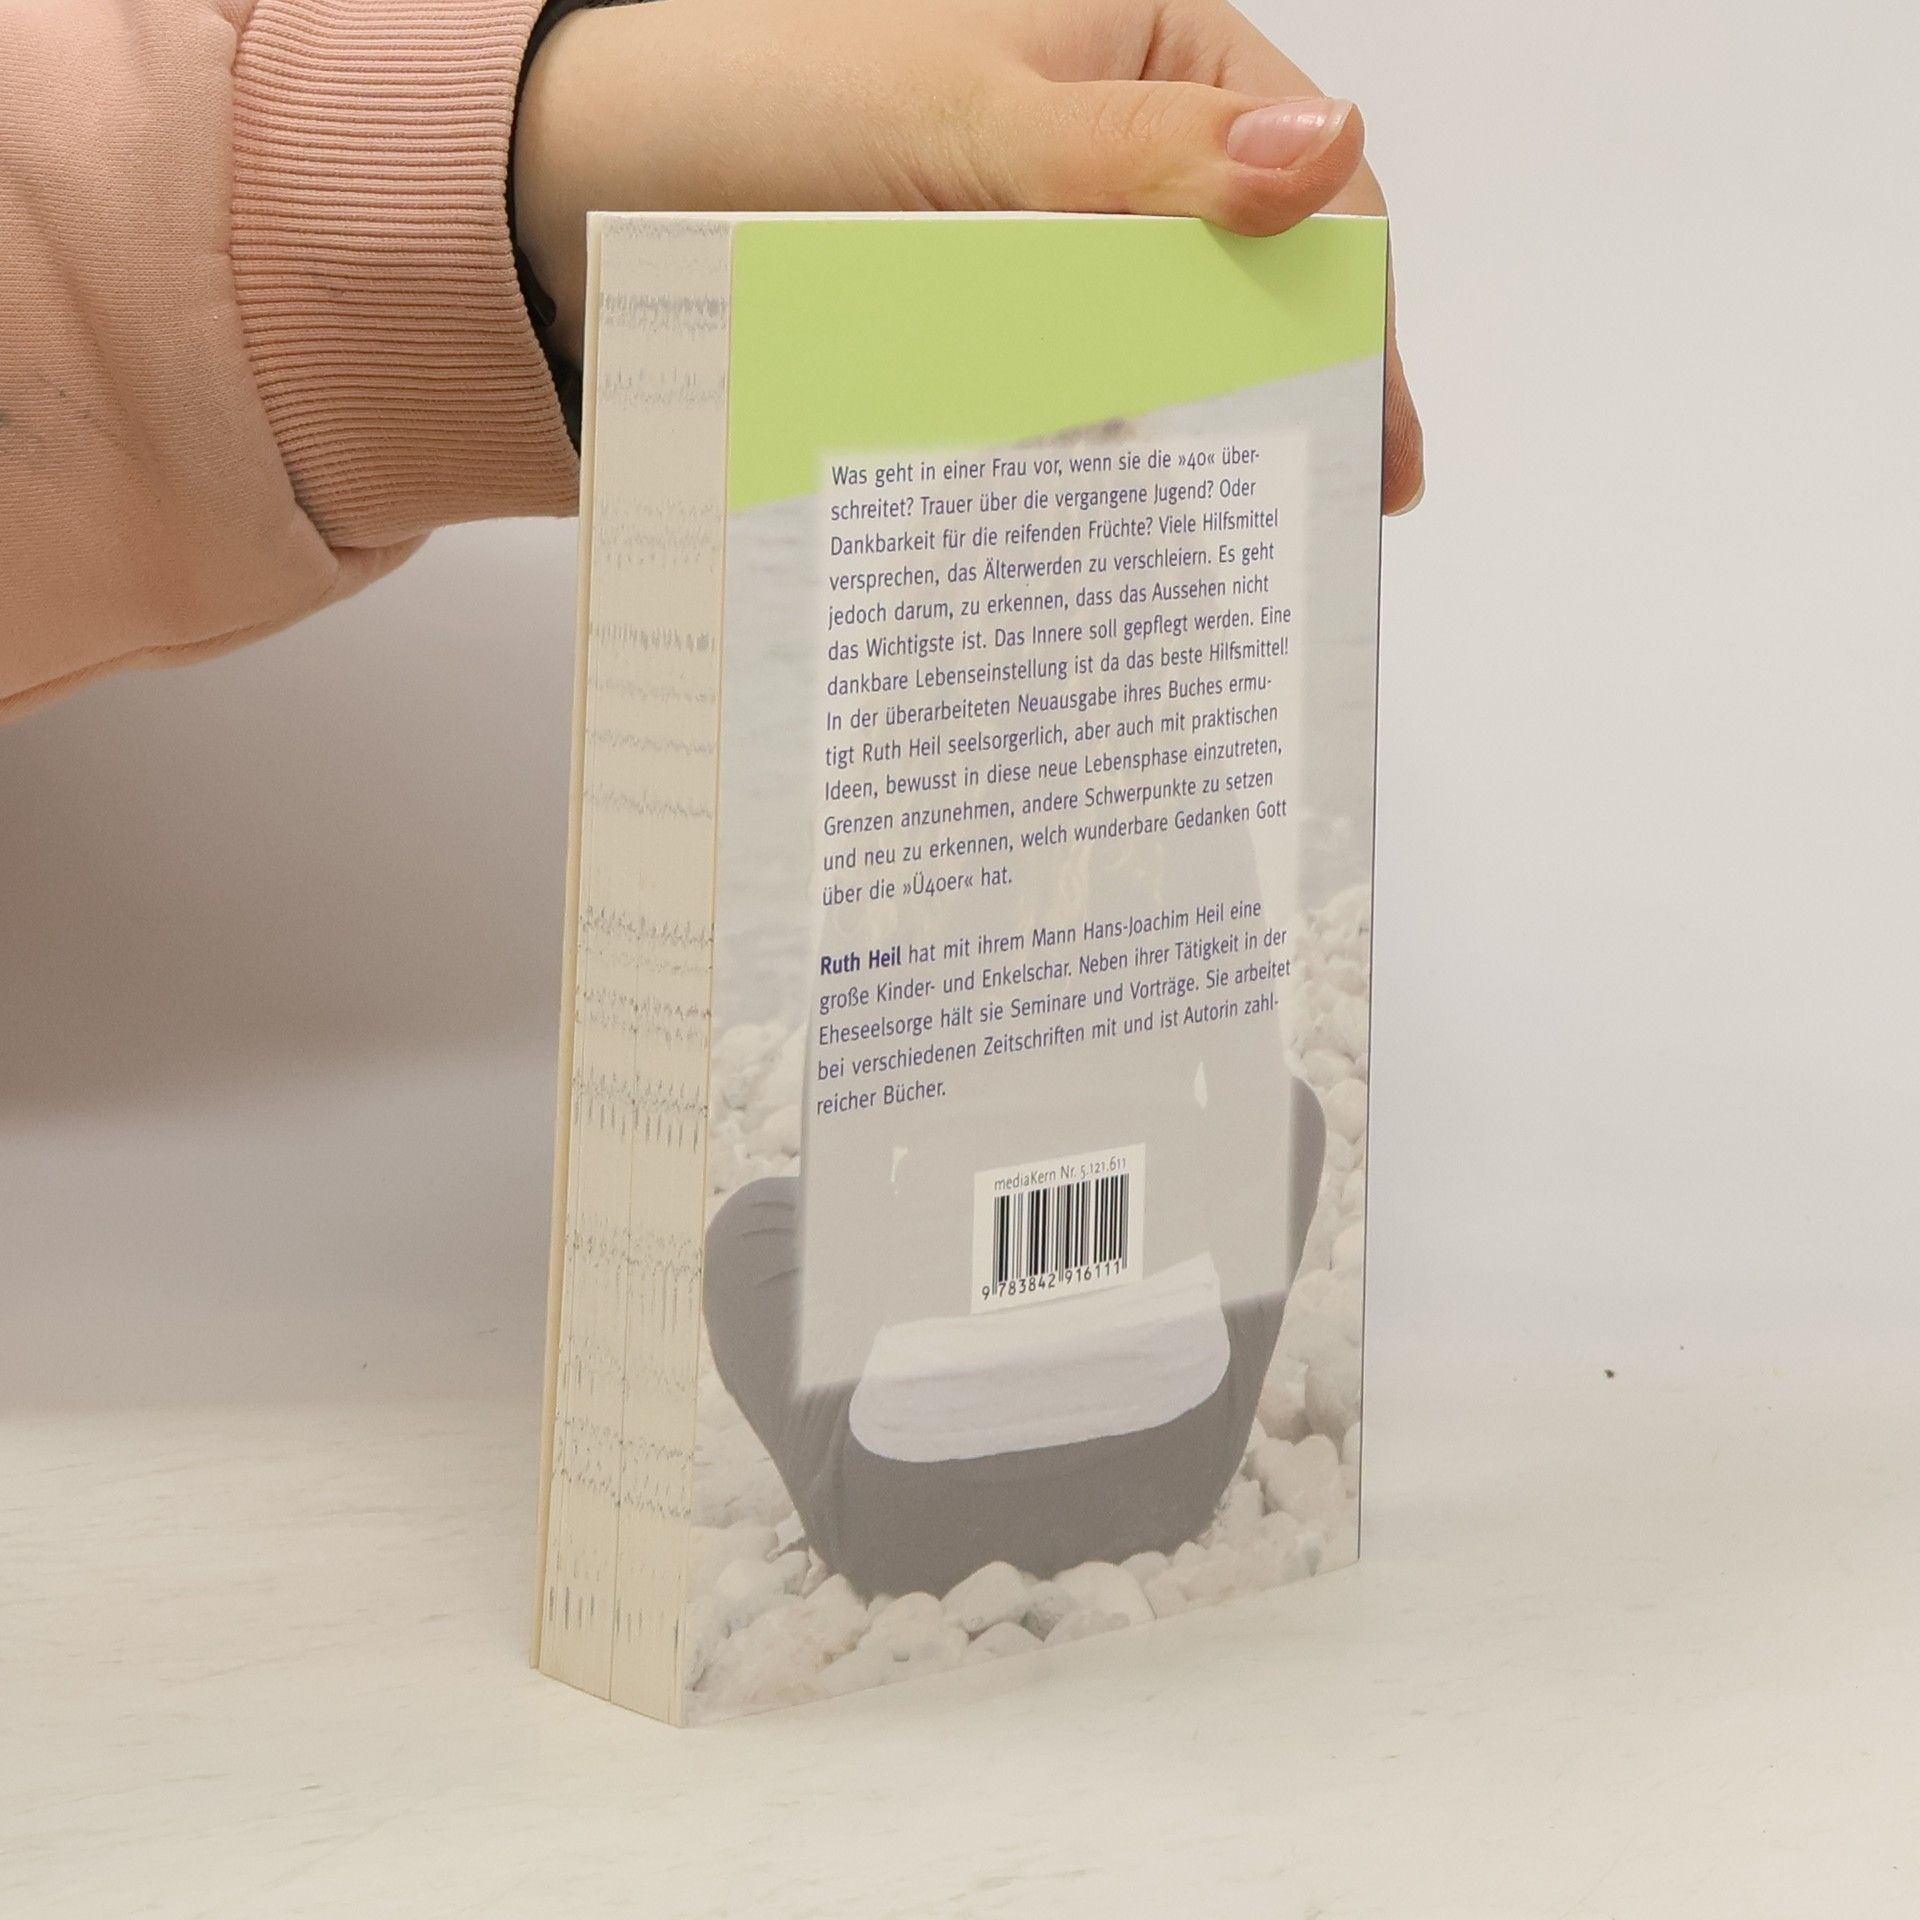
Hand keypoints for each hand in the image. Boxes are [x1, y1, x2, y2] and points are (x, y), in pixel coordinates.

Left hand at [515, 0, 1421, 512]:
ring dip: (1191, 444)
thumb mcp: (970, 117)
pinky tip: (1114, 526)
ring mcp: (1052, 247)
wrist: (600, 178)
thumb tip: (1325, 162)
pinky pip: (1070, 394)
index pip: (1305, 190)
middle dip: (1281, 402)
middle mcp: (1120, 154)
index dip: (1349, 320)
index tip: (1371, 455)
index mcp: (1156, 53)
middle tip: (1307, 536)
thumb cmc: (779, 96)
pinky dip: (1095, 456)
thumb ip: (1139, 154)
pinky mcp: (989, 323)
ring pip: (1159, 353)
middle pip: (1245, 288)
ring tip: (1221, 555)